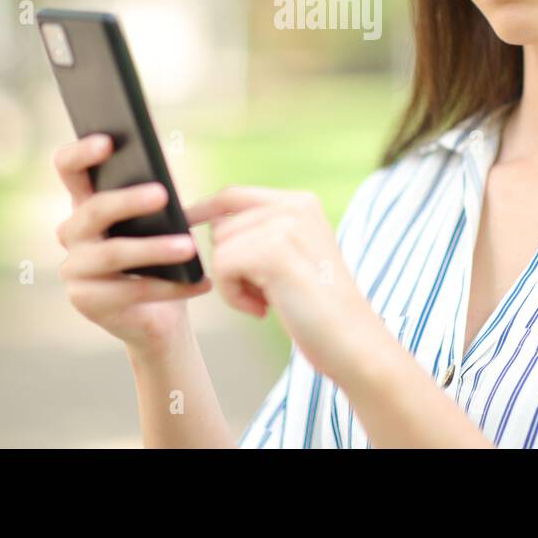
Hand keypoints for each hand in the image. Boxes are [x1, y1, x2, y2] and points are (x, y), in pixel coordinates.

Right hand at [52, 134, 211, 352]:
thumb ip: (156, 200)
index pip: (68, 168)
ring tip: (189, 247)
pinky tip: (202, 282)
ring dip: (154, 249)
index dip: (81, 152)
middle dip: (128, 200)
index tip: (108, 141)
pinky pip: (131, 291)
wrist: (157, 314)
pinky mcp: (85, 302)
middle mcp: (71, 233)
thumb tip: (168, 184)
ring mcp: (73, 269)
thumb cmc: (159, 257)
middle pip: (94, 209)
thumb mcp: (159, 223)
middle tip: (163, 194)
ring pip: (113, 253)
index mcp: (85, 203)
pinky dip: (172, 287)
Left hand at [184, 186, 376, 378]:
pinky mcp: (273, 251)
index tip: (184, 223)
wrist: (353, 342)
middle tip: (265, 293)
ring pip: (219, 248)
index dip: (204, 209)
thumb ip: (260, 234)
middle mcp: (294, 205)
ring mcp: (285, 225)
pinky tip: (264, 309)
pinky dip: (234, 297)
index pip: (234, 195)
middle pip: (221, 227)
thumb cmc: (319, 309)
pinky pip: (222, 267)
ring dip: (234, 284)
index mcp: (301, 202)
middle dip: (231, 264)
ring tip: (268, 301)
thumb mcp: (292, 257)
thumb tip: (208, 224)